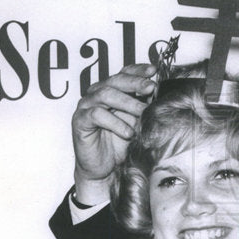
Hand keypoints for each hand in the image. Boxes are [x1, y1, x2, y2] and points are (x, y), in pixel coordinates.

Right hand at [72, 64, 155, 203]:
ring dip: (127, 103)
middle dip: (135, 83)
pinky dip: (115, 123)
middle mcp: (96, 94)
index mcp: (110, 90)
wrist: (104, 168)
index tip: (153, 71)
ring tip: (142, 112)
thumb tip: (158, 93)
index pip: (123, 73)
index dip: (137, 70)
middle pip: (115, 80)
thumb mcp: (136, 122)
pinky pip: (97, 115)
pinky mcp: (80, 121)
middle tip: (150, 88)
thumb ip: (143, 107)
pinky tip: (128, 132)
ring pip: (105, 94)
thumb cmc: (119, 144)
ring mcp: (86, 106)